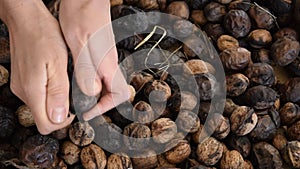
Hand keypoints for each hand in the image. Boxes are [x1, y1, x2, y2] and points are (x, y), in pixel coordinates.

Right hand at [1, 0, 73, 133]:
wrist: (27, 20)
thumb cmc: (44, 37)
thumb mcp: (58, 64)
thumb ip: (58, 92)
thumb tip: (58, 118)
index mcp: (32, 90)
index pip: (46, 125)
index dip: (63, 122)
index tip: (75, 110)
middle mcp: (23, 92)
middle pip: (43, 118)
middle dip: (61, 113)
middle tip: (73, 96)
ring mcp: (21, 87)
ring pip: (41, 107)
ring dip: (56, 102)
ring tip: (66, 84)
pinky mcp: (23, 81)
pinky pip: (38, 96)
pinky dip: (49, 94)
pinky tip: (57, 80)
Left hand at [59, 0, 129, 120]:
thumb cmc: (82, 15)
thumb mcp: (79, 43)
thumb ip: (86, 69)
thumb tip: (92, 93)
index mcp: (108, 64)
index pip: (119, 94)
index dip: (105, 107)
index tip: (87, 112)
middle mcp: (110, 64)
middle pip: (114, 93)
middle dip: (99, 104)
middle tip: (80, 108)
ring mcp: (106, 59)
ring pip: (106, 85)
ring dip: (93, 95)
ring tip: (76, 98)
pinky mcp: (99, 54)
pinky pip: (99, 75)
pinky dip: (89, 84)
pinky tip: (75, 81)